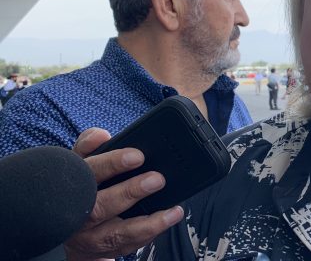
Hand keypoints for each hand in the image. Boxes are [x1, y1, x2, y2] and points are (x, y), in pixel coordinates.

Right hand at [64, 128, 183, 260]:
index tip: (137, 155)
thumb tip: (101, 135)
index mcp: (71, 188)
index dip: (112, 163)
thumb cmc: (79, 188)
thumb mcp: (78, 163)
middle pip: (100, 207)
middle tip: (157, 179)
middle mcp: (77, 216)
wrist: (65, 229)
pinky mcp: (104, 251)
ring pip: (116, 234)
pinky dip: (148, 235)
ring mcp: (90, 238)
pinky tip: (168, 220)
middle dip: (129, 192)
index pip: (87, 173)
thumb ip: (89, 145)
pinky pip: (128, 246)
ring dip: (147, 223)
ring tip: (172, 211)